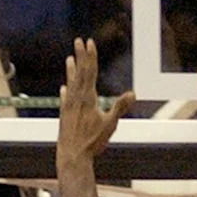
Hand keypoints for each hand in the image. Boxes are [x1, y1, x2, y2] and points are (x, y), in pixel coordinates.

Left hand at [57, 38, 134, 171]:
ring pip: (70, 83)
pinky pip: (65, 99)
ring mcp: (68, 106)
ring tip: (69, 59)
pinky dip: (65, 91)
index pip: (90, 72)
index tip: (89, 42)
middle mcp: (76, 98)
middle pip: (79, 73)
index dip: (90, 56)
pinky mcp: (64, 115)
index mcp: (88, 98)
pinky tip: (64, 89)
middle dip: (80, 56)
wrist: (72, 156)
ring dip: (71, 70)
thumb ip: (120, 107)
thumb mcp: (110, 125)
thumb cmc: (92, 142)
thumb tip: (133, 94)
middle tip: (78, 41)